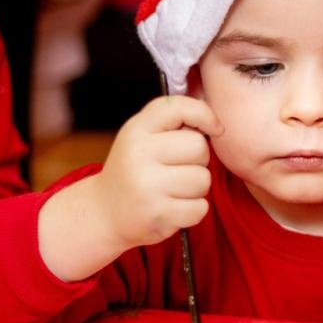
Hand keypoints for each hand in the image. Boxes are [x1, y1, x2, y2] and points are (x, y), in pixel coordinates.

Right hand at [38, 95, 221, 280]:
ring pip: (203, 180)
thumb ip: (176, 119)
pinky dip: (192, 210)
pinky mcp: (157, 214)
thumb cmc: (135, 168)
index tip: (214, 129)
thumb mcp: (143, 134)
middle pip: (200, 148)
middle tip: (176, 168)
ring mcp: (147, 186)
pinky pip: (200, 207)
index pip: (179, 108)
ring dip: (196, 188)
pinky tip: (171, 207)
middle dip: (198, 160)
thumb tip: (218, 124)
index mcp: (136, 130)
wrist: (105, 212)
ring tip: (171, 189)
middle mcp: (138, 154)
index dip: (204, 115)